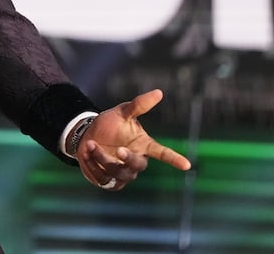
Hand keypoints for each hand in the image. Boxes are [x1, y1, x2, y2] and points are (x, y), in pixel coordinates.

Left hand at [75, 89, 189, 190]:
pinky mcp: (109, 181)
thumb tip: (159, 92)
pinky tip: (86, 154)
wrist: (86, 135)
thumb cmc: (109, 124)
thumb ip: (139, 105)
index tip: (187, 165)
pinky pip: (104, 179)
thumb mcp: (122, 112)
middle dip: (128, 159)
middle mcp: (135, 161)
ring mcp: (123, 173)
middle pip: (138, 165)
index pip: (162, 153)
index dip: (173, 159)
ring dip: (103, 159)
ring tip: (91, 144)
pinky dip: (93, 167)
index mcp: (143, 145)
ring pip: (118, 172)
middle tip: (119, 150)